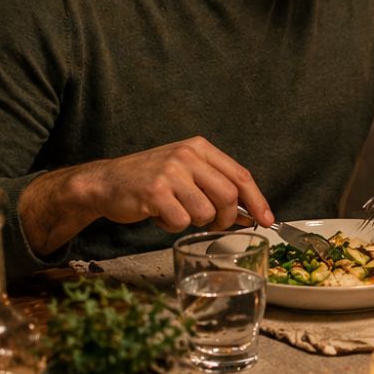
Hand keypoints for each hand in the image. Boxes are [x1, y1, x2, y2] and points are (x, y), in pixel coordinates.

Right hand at [23, 136, 272, 253]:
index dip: (257, 200)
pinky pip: (180, 221)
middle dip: (225, 219)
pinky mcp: (154, 191)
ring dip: (194, 222)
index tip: (268, 220)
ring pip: (205, 212)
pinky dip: (172, 226)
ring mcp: (170, 172)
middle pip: (227, 196)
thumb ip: (216, 188)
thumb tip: (249, 214)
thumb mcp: (187, 174)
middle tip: (214, 225)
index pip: (240, 175)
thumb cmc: (151, 180)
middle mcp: (187, 155)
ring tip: (176, 212)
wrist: (106, 182)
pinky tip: (159, 215)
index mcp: (200, 148)